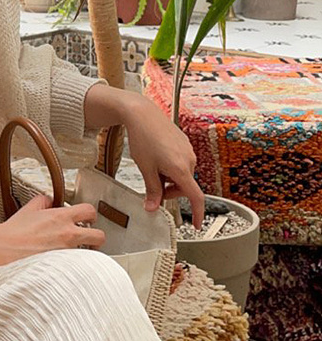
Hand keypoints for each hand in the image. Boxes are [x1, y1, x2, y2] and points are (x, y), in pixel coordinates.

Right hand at [0, 194, 105, 266]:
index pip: (89, 211)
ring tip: (76, 254)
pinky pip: (75, 266)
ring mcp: (66, 253)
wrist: (2, 250)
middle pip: (99, 236)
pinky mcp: (61, 268)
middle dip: (97, 237)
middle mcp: (68, 235)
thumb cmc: (13, 233)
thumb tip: (49, 200)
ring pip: (89, 254)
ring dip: (85, 253)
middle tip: (90, 239)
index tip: (86, 219)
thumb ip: (42, 201)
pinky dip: (72, 265)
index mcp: (61, 218)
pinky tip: (64, 265)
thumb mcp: (28, 209)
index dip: (90, 215)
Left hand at [124, 95, 204, 228]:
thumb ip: (152, 190)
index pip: (195, 196)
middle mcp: (189, 160)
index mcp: (181, 169)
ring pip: (181, 177)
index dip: (197, 213)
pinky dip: (169, 169)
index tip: (196, 225)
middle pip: (184, 188)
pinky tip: (157, 157)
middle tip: (152, 185)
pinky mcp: (185, 146)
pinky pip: (180, 165)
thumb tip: (153, 208)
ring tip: (152, 166)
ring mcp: (188, 152)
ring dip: (168, 180)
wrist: (143, 115)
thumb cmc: (144, 138)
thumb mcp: (146, 169)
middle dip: (169, 191)